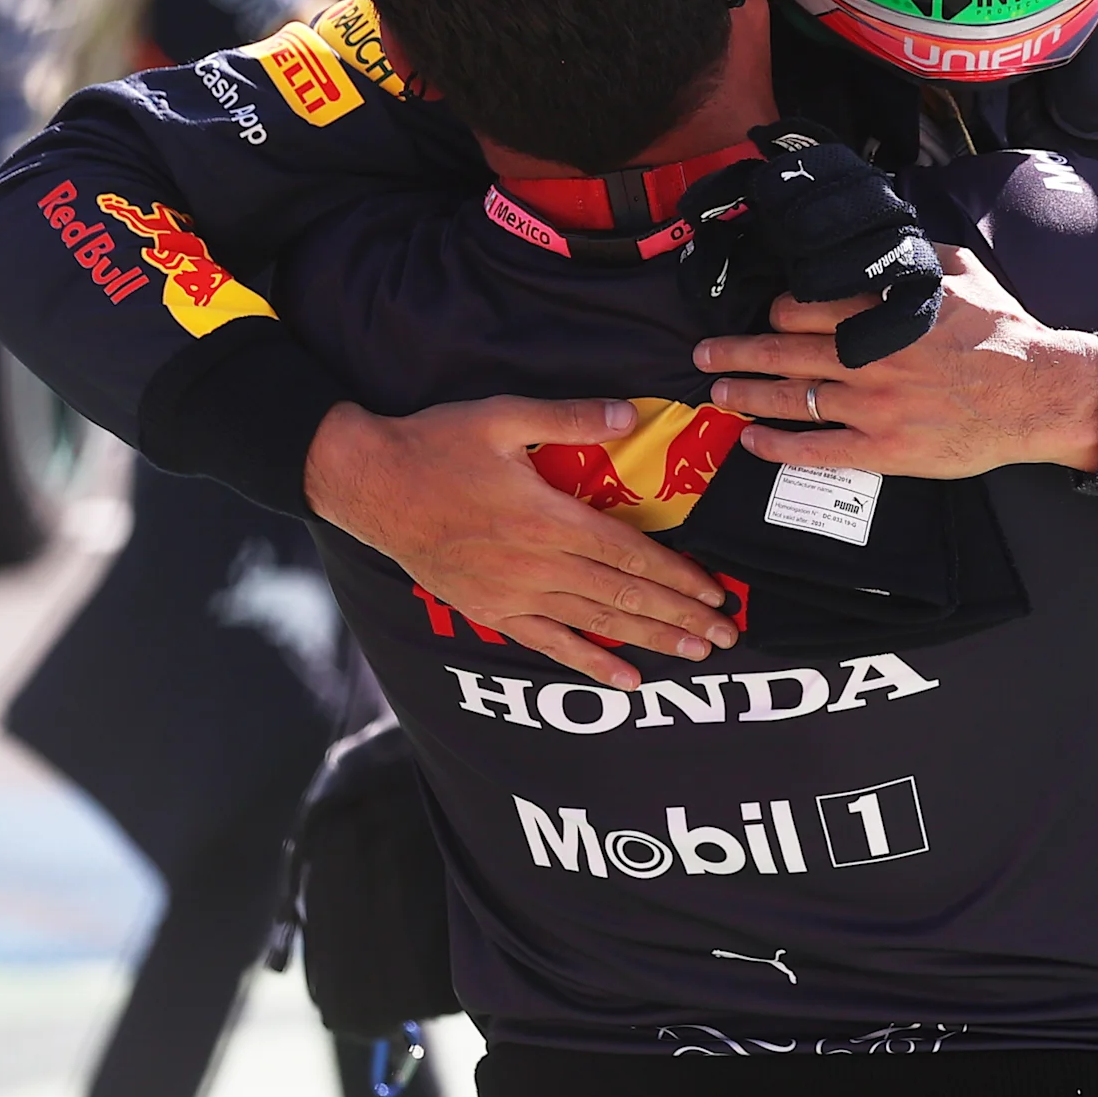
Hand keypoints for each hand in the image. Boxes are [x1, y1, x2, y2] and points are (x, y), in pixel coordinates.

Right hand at [302, 398, 741, 689]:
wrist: (371, 485)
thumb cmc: (438, 445)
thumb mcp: (504, 416)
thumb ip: (572, 416)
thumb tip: (630, 415)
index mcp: (548, 517)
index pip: (629, 554)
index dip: (678, 575)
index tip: (715, 591)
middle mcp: (537, 564)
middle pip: (624, 596)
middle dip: (680, 616)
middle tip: (726, 634)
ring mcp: (514, 594)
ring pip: (597, 624)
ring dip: (651, 640)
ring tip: (696, 654)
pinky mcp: (492, 611)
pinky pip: (550, 644)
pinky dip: (591, 664)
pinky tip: (627, 681)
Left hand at [695, 245, 1097, 477]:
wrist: (1038, 394)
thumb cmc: (1005, 332)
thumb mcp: (962, 273)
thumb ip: (916, 255)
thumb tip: (888, 236)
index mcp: (882, 311)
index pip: (807, 306)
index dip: (777, 310)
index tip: (765, 314)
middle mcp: (868, 356)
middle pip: (784, 350)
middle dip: (737, 349)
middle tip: (704, 351)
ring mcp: (873, 405)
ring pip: (792, 397)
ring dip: (746, 392)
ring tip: (716, 390)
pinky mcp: (884, 449)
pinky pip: (818, 449)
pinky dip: (778, 446)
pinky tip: (752, 441)